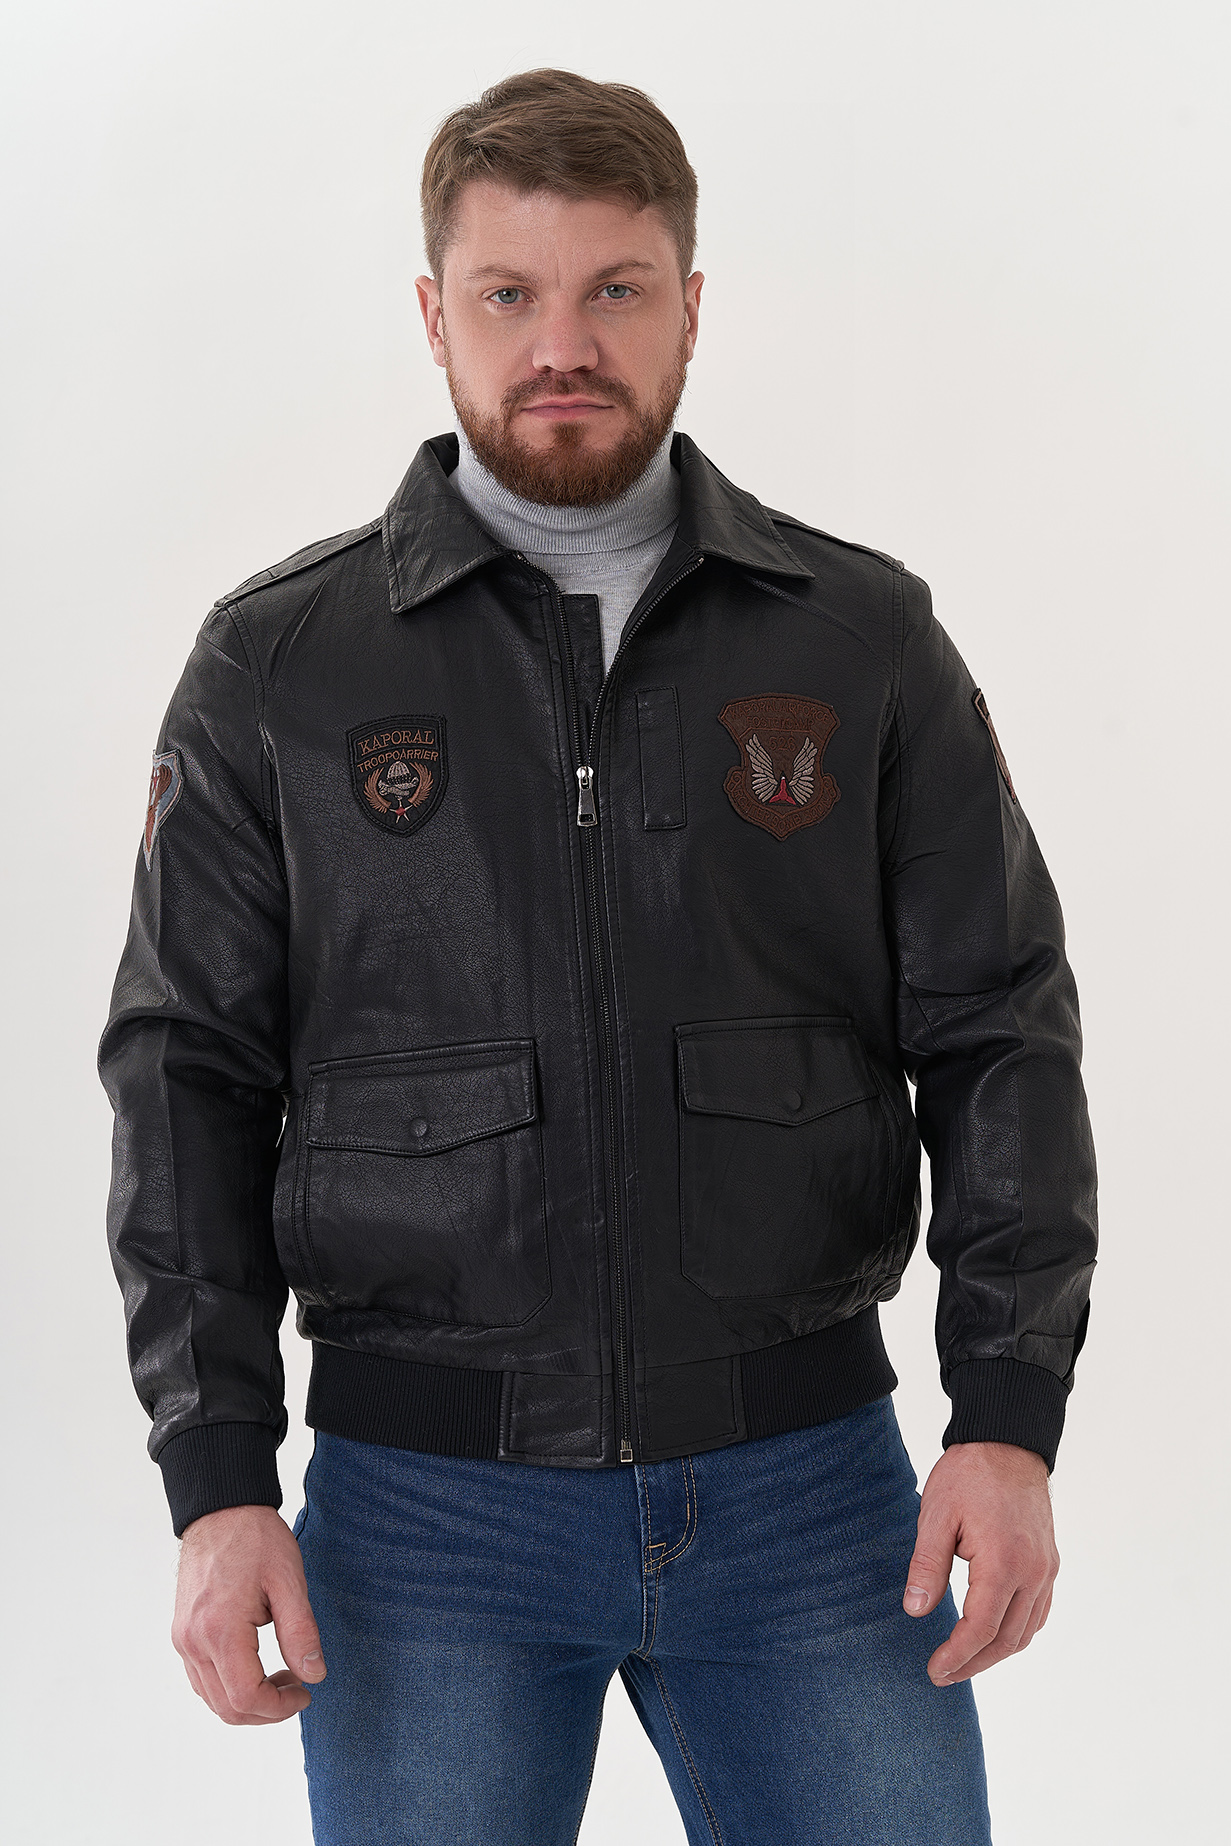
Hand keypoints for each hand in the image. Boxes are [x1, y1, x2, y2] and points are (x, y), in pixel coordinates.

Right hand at [172, 1504, 325, 1724]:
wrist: (221, 1509)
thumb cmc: (256, 1538)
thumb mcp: (288, 1580)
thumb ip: (301, 1632)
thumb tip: (314, 1675)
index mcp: (220, 1630)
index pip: (246, 1698)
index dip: (280, 1708)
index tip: (305, 1692)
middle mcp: (193, 1641)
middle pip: (226, 1707)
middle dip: (266, 1710)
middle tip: (297, 1687)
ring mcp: (183, 1638)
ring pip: (212, 1698)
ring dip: (248, 1701)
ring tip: (281, 1675)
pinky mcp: (182, 1633)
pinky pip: (201, 1678)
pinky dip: (228, 1686)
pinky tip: (256, 1666)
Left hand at [902, 1441, 1058, 1685]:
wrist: (1007, 1442)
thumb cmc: (969, 1474)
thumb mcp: (937, 1516)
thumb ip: (927, 1566)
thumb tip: (916, 1610)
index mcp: (1004, 1563)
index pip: (980, 1629)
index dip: (956, 1656)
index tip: (934, 1671)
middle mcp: (1033, 1573)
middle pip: (1008, 1639)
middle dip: (974, 1663)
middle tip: (943, 1674)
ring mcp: (1046, 1568)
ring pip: (1027, 1631)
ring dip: (997, 1653)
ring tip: (964, 1661)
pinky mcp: (1049, 1562)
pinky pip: (1039, 1612)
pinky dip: (1017, 1632)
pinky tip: (995, 1635)